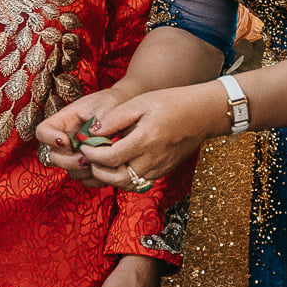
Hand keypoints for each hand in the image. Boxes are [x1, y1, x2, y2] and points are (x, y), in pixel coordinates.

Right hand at [35, 87, 135, 181]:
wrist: (127, 113)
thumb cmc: (113, 103)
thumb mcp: (107, 105)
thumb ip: (99, 120)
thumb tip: (92, 136)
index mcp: (64, 121)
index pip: (43, 131)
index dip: (49, 138)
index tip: (64, 140)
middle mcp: (66, 139)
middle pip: (53, 156)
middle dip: (67, 160)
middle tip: (85, 158)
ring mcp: (76, 154)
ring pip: (69, 170)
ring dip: (81, 170)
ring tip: (98, 163)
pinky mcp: (88, 165)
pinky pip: (84, 178)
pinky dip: (93, 177)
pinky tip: (106, 169)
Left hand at [73, 84, 219, 188]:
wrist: (204, 114)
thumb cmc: (172, 102)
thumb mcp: (141, 102)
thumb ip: (115, 118)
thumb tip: (93, 131)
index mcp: (146, 139)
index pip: (111, 158)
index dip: (92, 155)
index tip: (83, 145)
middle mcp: (153, 159)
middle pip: (117, 178)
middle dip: (97, 171)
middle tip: (88, 157)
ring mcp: (160, 168)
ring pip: (128, 185)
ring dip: (109, 177)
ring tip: (99, 163)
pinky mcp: (163, 171)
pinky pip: (139, 182)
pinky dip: (123, 178)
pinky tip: (117, 165)